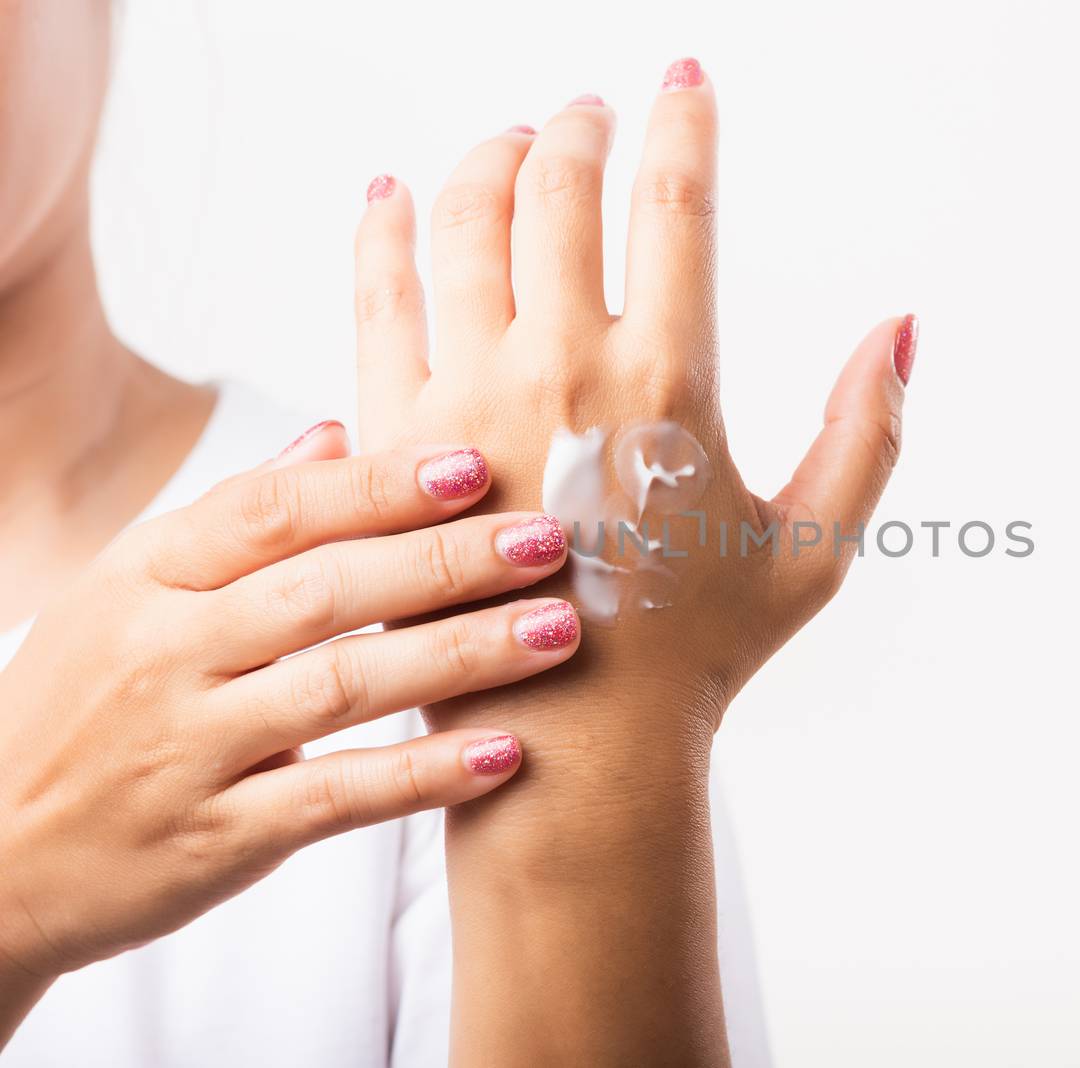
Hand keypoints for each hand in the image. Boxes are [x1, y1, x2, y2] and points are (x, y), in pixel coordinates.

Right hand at [0, 423, 577, 992]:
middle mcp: (164, 654)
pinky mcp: (215, 838)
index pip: (274, 512)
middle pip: (324, 590)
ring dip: (462, 656)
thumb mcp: (128, 592)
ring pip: (342, 687)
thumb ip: (237, 515)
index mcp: (146, 577)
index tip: (478, 465)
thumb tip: (338, 432)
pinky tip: (505, 751)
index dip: (381, 485)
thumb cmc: (80, 706)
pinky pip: (334, 799)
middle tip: (551, 540)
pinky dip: (423, 774)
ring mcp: (188, 749)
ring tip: (558, 631)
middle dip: (447, 561)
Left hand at [350, 60, 914, 1065]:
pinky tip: (392, 195)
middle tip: (588, 111)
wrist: (567, 747)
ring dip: (486, 157)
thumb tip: (905, 325)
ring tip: (508, 140)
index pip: (674, 202)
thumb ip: (867, 430)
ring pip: (461, 222)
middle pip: (556, 187)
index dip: (683, 120)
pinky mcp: (388, 438)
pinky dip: (383, 230)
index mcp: (669, 382)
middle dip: (576, 126)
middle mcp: (559, 370)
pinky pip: (373, 298)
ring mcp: (462, 400)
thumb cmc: (698, 653)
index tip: (683, 75)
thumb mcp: (813, 547)